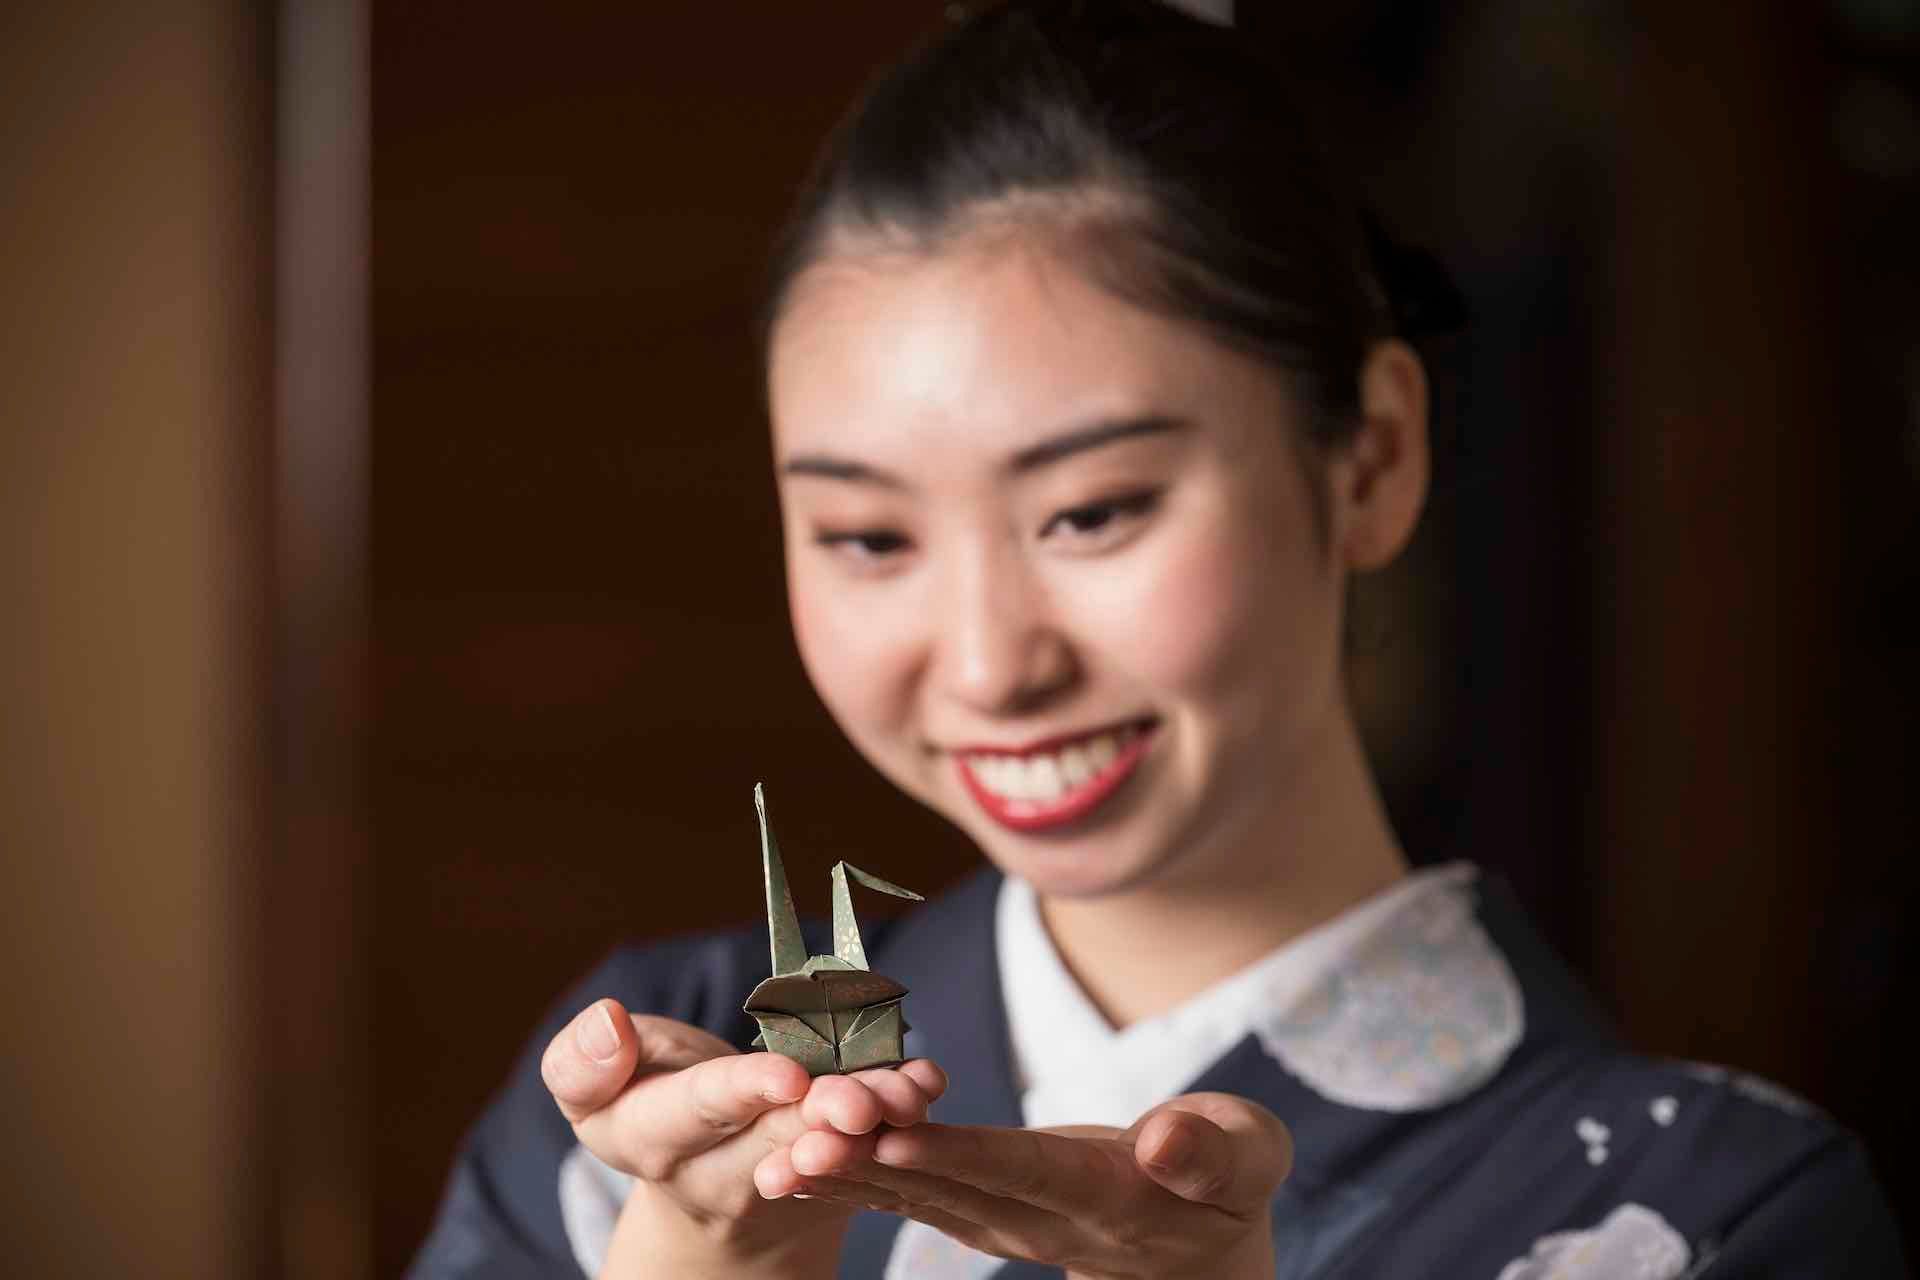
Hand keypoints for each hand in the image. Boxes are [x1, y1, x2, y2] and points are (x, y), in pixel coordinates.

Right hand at [541, 997, 946, 1278]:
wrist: (699, 1172)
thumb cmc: (647, 1099)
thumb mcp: (596, 1086)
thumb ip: (583, 1061)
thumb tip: (607, 1021)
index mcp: (650, 1139)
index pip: (696, 1113)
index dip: (741, 1094)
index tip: (785, 1075)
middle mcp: (719, 1174)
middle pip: (776, 1140)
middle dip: (820, 1116)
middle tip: (857, 1099)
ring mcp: (784, 1183)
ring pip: (833, 1153)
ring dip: (873, 1125)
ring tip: (902, 1098)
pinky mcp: (835, 1179)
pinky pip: (873, 1153)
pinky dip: (903, 1121)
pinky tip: (924, 1090)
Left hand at [757, 1092, 1291, 1279]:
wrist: (1196, 1247)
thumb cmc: (1228, 1181)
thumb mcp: (1247, 1157)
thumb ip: (1214, 1149)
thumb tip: (1166, 1140)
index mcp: (1107, 1196)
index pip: (1027, 1172)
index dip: (963, 1156)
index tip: (900, 1141)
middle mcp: (1042, 1217)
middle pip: (952, 1188)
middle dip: (875, 1167)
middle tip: (804, 1145)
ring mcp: (1005, 1221)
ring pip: (917, 1198)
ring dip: (847, 1179)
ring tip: (779, 1158)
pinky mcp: (980, 1211)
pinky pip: (908, 1197)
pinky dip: (850, 1181)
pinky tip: (792, 1164)